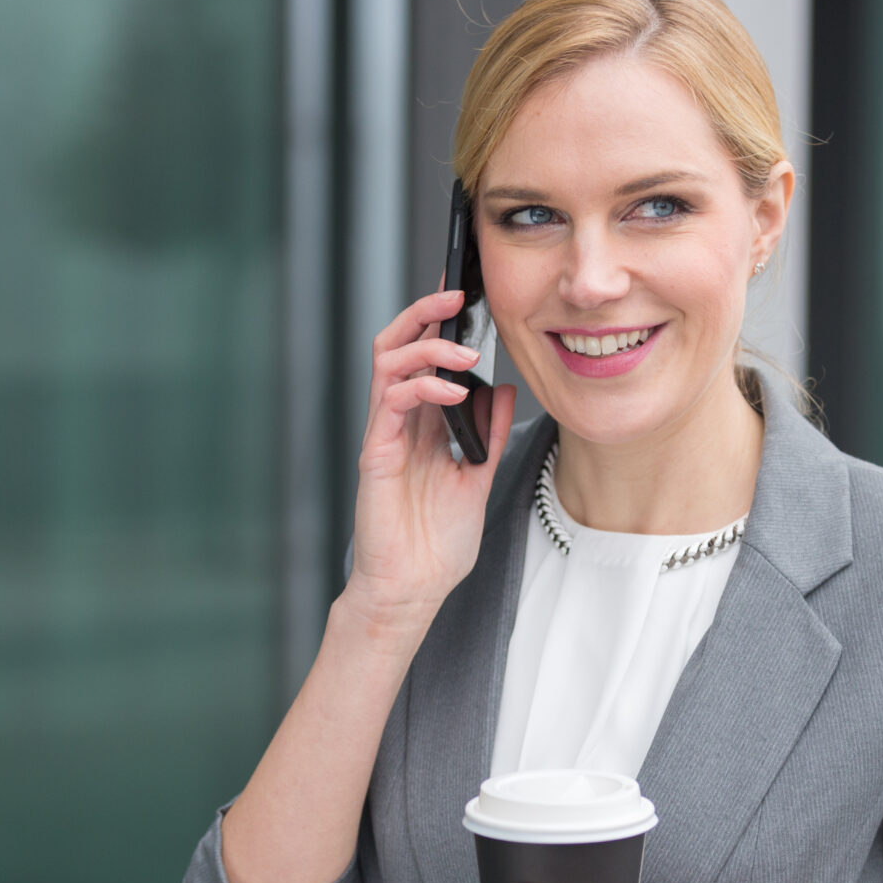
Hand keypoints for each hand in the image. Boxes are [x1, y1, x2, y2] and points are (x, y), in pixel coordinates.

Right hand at [344, 289, 517, 624]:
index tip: (465, 293)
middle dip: (425, 314)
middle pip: (399, 345)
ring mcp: (384, 434)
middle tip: (457, 297)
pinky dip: (422, 388)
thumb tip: (506, 390)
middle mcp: (399, 421)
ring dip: (427, 347)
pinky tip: (454, 393)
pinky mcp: (376, 453)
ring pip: (388, 363)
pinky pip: (390, 403)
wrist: (415, 588)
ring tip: (465, 352)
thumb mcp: (478, 476)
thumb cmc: (437, 543)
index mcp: (422, 423)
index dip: (439, 323)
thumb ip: (490, 433)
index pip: (425, 357)